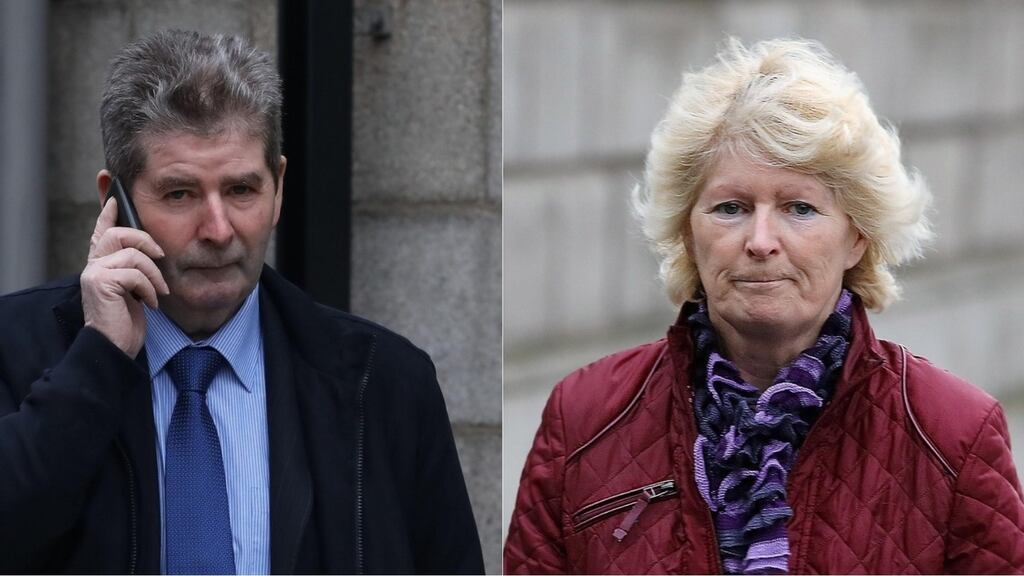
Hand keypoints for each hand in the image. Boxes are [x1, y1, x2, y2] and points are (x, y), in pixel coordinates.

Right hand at [81, 198, 168, 356]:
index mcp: (100, 265)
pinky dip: (148, 288)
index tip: (115, 197)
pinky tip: (150, 304)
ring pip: (132, 253)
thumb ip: (135, 270)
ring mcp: (94, 273)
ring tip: (158, 292)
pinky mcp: (100, 283)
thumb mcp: (134, 290)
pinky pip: (134, 273)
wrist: (115, 347)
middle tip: (161, 254)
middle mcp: (93, 265)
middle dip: (145, 240)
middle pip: (118, 233)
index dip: (108, 213)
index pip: (101, 232)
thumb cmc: (126, 322)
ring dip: (153, 273)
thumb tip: (152, 252)